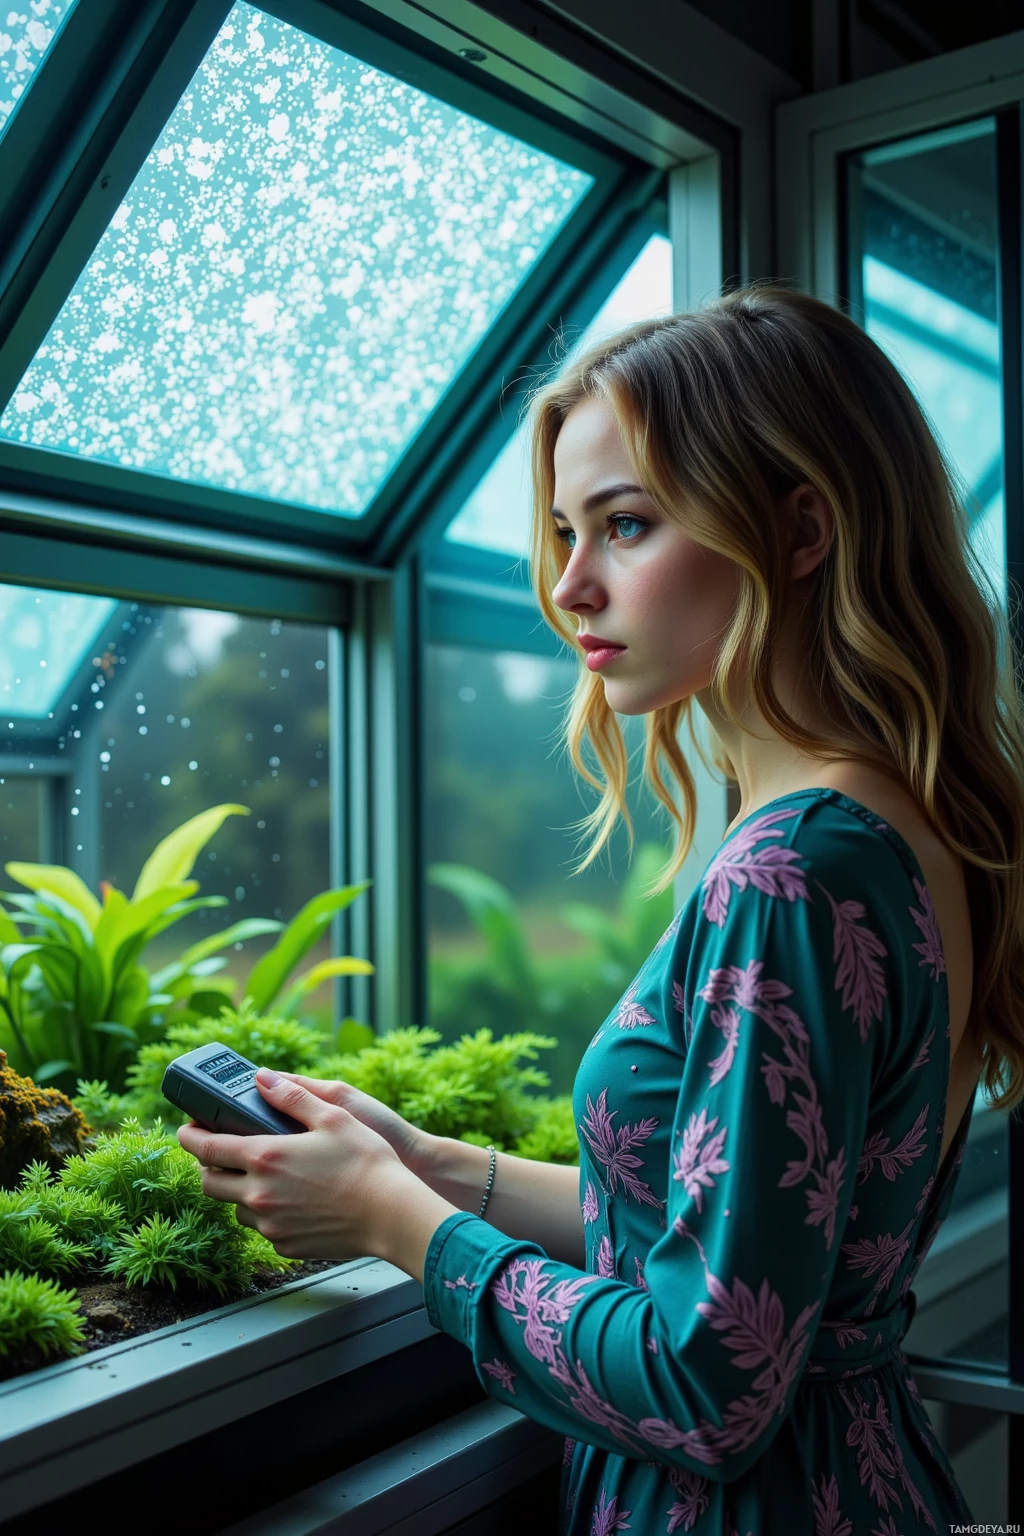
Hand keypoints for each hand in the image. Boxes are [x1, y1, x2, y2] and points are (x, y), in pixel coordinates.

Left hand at [176, 1068, 435, 1265]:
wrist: (391, 1214)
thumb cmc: (366, 1161)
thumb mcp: (333, 1114)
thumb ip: (293, 1095)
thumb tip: (262, 1078)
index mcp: (264, 1157)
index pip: (206, 1148)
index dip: (189, 1136)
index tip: (185, 1128)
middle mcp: (258, 1194)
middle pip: (209, 1184)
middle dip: (207, 1166)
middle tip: (218, 1152)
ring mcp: (270, 1224)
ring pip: (234, 1208)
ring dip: (237, 1191)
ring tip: (259, 1175)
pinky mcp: (285, 1244)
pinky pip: (262, 1227)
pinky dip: (264, 1212)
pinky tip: (288, 1199)